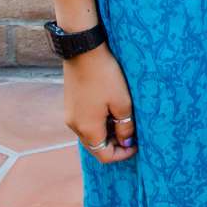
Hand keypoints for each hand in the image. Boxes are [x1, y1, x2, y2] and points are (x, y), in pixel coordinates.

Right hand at [64, 45, 136, 161]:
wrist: (84, 50)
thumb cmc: (106, 76)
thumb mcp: (123, 103)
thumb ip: (125, 127)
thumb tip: (126, 141)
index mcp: (88, 129)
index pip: (104, 155)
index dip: (122, 154)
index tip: (137, 145)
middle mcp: (74, 126)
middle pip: (96, 146)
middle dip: (115, 144)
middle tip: (133, 133)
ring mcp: (70, 114)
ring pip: (90, 133)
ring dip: (107, 132)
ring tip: (124, 119)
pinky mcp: (70, 103)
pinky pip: (85, 121)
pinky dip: (99, 122)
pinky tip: (111, 108)